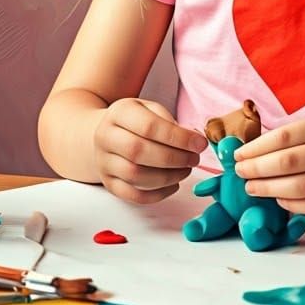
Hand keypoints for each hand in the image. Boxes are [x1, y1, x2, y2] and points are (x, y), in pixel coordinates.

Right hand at [93, 99, 207, 204]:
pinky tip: (174, 185)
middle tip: (194, 159)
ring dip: (168, 176)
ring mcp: (104, 162)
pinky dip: (157, 194)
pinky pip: (132, 195)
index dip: (178, 137)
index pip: (149, 126)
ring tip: (186, 170)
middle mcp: (106, 136)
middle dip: (174, 158)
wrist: (105, 134)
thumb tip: (194, 140)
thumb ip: (170, 122)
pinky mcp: (109, 183)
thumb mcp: (150, 109)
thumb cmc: (135, 121)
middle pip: (139, 152)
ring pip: (135, 175)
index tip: (200, 144)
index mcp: (120, 112)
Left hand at [231, 112, 304, 213]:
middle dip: (257, 169)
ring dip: (269, 189)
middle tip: (239, 173)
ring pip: (299, 186)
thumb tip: (258, 151)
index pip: (285, 136)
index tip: (238, 155)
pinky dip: (292, 204)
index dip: (257, 147)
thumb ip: (302, 136)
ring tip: (252, 187)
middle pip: (288, 162)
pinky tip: (279, 199)